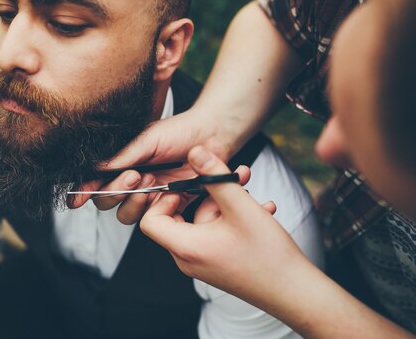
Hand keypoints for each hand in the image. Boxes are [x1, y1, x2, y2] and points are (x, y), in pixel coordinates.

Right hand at [69, 110, 227, 223]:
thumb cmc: (179, 131)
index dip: (83, 191)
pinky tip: (167, 191)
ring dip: (133, 201)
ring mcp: (148, 194)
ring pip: (125, 214)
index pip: (95, 181)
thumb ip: (122, 157)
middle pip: (105, 201)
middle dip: (114, 192)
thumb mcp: (147, 139)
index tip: (77, 199)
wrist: (212, 136)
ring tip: (150, 181)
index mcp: (122, 162)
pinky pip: (151, 218)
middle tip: (134, 176)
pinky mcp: (167, 205)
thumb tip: (94, 168)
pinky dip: (155, 208)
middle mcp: (131, 180)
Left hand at [140, 145, 307, 304]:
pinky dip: (231, 218)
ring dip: (224, 202)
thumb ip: (215, 176)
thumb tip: (194, 152)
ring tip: (250, 191)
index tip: (186, 186)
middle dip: (203, 193)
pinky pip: (214, 233)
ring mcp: (203, 262)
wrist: (295, 292)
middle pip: (178, 217)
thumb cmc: (269, 256)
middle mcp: (188, 259)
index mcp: (186, 247)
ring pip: (202, 222)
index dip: (163, 199)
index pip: (150, 221)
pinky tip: (261, 209)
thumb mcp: (240, 207)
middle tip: (223, 179)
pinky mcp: (217, 263)